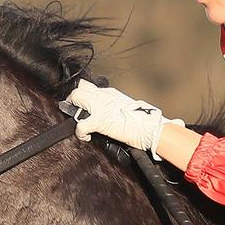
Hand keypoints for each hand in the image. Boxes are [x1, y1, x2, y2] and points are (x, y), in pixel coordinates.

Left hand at [65, 80, 182, 158]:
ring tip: (81, 124)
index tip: (81, 103)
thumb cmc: (144, 121)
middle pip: (80, 88)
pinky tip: (87, 137)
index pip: (90, 87)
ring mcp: (100, 106)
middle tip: (74, 111)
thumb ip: (114, 106)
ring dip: (74, 111)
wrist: (150, 128)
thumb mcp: (126, 107)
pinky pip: (80, 125)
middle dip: (73, 99)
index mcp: (111, 93)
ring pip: (76, 98)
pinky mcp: (99, 121)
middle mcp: (104, 96)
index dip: (83, 95)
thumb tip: (109, 113)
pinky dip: (80, 133)